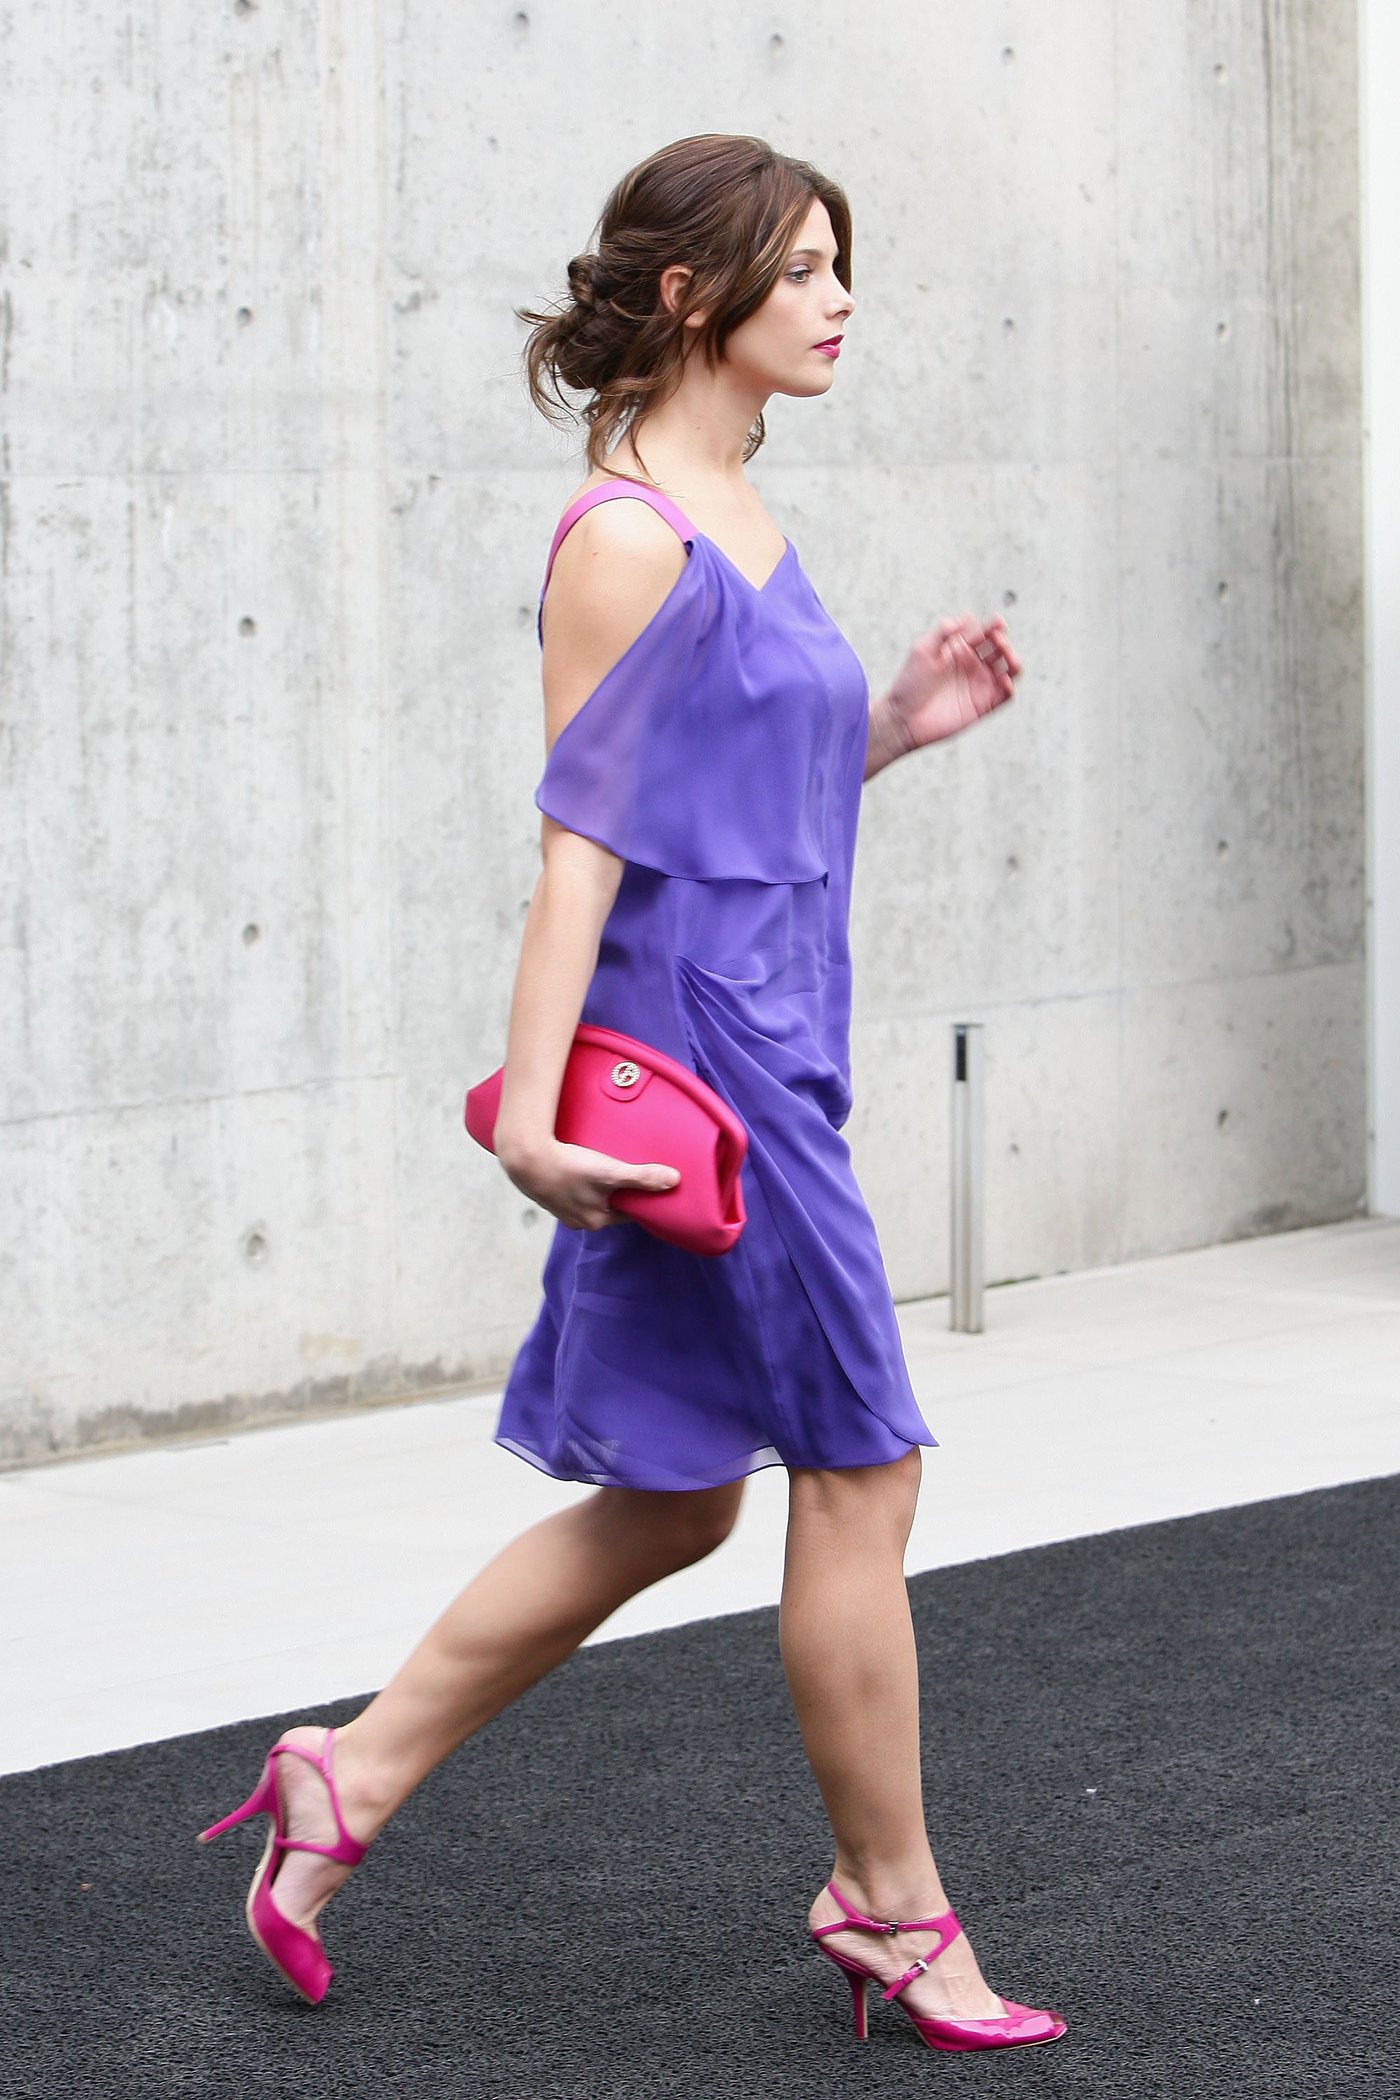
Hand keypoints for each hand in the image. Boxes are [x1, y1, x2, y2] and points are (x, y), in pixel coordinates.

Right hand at [499, 1135, 679, 1230]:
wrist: (525, 1158)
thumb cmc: (569, 1167)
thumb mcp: (610, 1172)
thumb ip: (642, 1177)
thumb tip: (674, 1180)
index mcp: (596, 1221)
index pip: (628, 1213)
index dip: (638, 1198)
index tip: (648, 1186)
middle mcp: (578, 1221)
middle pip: (608, 1207)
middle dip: (618, 1192)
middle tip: (626, 1172)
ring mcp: (561, 1210)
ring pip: (589, 1199)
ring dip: (597, 1187)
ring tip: (603, 1168)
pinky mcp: (548, 1195)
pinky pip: (572, 1191)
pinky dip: (579, 1182)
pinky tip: (579, 1167)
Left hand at [883, 614, 1021, 751]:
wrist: (902, 718)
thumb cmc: (908, 684)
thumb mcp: (923, 650)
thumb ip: (944, 631)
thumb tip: (968, 616)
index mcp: (959, 650)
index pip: (982, 633)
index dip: (993, 626)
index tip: (997, 623)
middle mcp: (971, 666)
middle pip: (999, 649)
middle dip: (1003, 642)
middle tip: (998, 641)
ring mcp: (978, 685)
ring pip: (1008, 670)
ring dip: (1014, 661)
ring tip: (1009, 658)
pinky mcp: (982, 706)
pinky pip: (1004, 695)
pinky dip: (1009, 687)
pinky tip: (1004, 680)